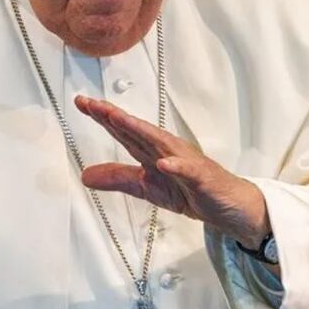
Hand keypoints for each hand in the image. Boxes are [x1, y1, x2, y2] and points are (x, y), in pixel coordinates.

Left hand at [75, 96, 269, 248]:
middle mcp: (166, 149)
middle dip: (114, 116)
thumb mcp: (146, 187)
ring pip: (159, 143)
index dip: (102, 117)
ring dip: (138, 130)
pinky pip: (188, 171)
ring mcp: (184, 161)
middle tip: (92, 103)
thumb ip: (118, 178)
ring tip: (118, 119)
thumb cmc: (190, 190)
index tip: (82, 103)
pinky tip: (164, 163)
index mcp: (151, 151)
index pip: (123, 131)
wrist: (226, 206)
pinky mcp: (201, 177)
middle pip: (136, 130)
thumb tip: (85, 176)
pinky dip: (176, 167)